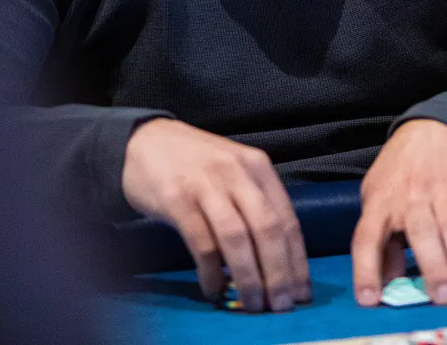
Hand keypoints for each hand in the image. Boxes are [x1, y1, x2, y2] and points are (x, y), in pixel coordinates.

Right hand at [121, 118, 310, 311]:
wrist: (144, 140)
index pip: (287, 219)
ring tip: (252, 303)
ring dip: (248, 276)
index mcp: (258, 167)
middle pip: (267, 229)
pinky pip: (201, 242)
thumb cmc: (194, 163)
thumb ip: (254, 205)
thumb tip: (275, 260)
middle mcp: (236, 172)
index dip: (297, 260)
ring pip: (237, 237)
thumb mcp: (234, 171)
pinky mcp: (176, 198)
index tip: (301, 292)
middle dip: (278, 273)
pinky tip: (214, 288)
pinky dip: (211, 270)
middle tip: (280, 305)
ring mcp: (206, 184)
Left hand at [351, 119, 446, 306]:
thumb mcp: (378, 198)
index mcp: (380, 204)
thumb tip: (386, 286)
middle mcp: (411, 199)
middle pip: (422, 234)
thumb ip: (381, 242)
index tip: (370, 300)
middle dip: (433, 268)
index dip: (366, 270)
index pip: (367, 239)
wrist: (434, 128)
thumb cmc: (400, 172)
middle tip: (443, 300)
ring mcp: (445, 193)